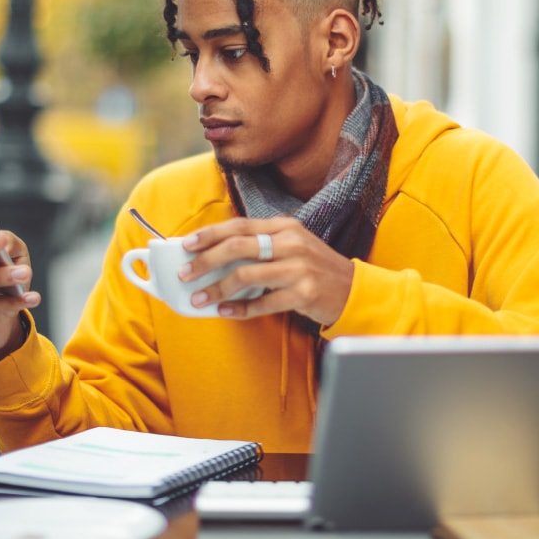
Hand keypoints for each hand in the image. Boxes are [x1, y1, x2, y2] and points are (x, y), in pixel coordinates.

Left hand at [180, 217, 353, 324]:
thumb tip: (215, 256)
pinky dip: (240, 309)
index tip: (186, 245)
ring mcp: (299, 267)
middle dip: (205, 261)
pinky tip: (225, 312)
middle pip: (237, 247)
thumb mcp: (291, 246)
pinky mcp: (303, 293)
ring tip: (198, 299)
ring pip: (245, 275)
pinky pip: (263, 302)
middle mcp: (291, 243)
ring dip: (217, 289)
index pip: (239, 226)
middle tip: (185, 274)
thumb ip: (259, 247)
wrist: (354, 289)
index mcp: (284, 227)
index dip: (210, 234)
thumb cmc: (314, 268)